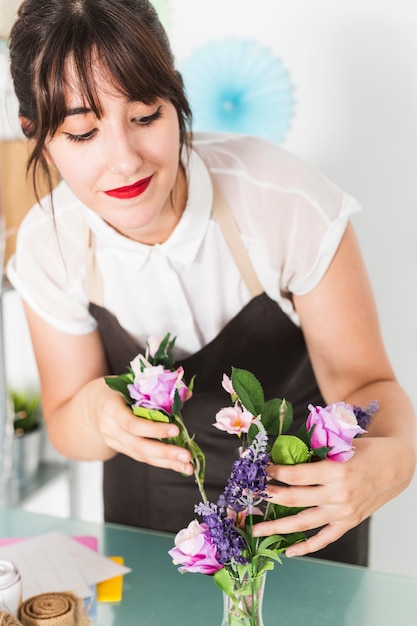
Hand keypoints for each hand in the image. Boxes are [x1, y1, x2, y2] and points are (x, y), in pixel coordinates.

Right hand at [87, 379, 193, 474]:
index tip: (175, 429)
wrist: (91, 405)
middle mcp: (109, 427)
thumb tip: (186, 394)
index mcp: (110, 406)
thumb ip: (156, 389)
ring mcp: (113, 440)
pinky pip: (140, 456)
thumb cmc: (115, 389)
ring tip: (187, 466)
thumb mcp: (130, 382)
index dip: (153, 429)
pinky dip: (160, 461)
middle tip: (186, 455)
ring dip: (166, 462)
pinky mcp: (120, 448)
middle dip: (164, 452)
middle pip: (137, 444)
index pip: (131, 423)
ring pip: (140, 454)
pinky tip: (177, 464)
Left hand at [252, 435, 413, 556]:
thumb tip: (284, 454)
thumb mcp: (341, 444)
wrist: (394, 466)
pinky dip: (306, 547)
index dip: (276, 472)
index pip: (296, 475)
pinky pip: (324, 539)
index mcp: (335, 471)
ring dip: (278, 527)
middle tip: (253, 495)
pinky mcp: (348, 523)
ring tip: (258, 530)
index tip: (263, 469)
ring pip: (304, 523)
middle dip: (270, 496)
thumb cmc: (365, 451)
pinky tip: (289, 551)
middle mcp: (338, 495)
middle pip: (295, 499)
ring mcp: (343, 512)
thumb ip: (315, 452)